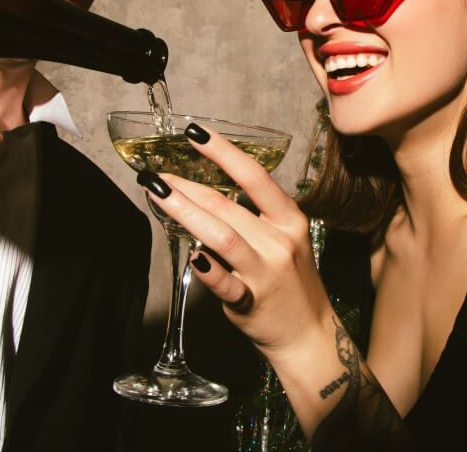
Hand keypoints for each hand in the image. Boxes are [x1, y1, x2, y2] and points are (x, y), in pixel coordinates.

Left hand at [141, 124, 337, 363]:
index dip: (223, 152)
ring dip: (186, 213)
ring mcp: (266, 272)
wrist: (309, 333)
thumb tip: (208, 192)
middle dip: (187, 186)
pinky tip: (191, 256)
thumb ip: (256, 217)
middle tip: (157, 174)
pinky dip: (207, 269)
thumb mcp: (284, 240)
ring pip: (222, 236)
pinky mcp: (252, 302)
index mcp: (289, 220)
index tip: (196, 133)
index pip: (255, 176)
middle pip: (228, 205)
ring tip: (159, 196)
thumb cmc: (290, 283)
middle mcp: (280, 241)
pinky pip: (226, 284)